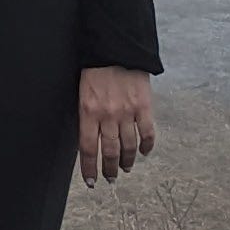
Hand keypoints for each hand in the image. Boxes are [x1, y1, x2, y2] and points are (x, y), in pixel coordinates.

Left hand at [78, 67, 155, 184]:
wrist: (116, 47)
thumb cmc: (95, 67)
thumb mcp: (82, 90)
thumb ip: (87, 114)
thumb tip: (89, 138)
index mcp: (88, 111)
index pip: (87, 148)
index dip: (89, 168)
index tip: (90, 181)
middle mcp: (107, 115)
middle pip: (109, 151)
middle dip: (109, 169)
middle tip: (110, 178)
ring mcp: (127, 112)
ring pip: (128, 146)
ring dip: (126, 161)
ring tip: (125, 169)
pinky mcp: (144, 106)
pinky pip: (147, 133)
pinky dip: (146, 146)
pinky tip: (144, 152)